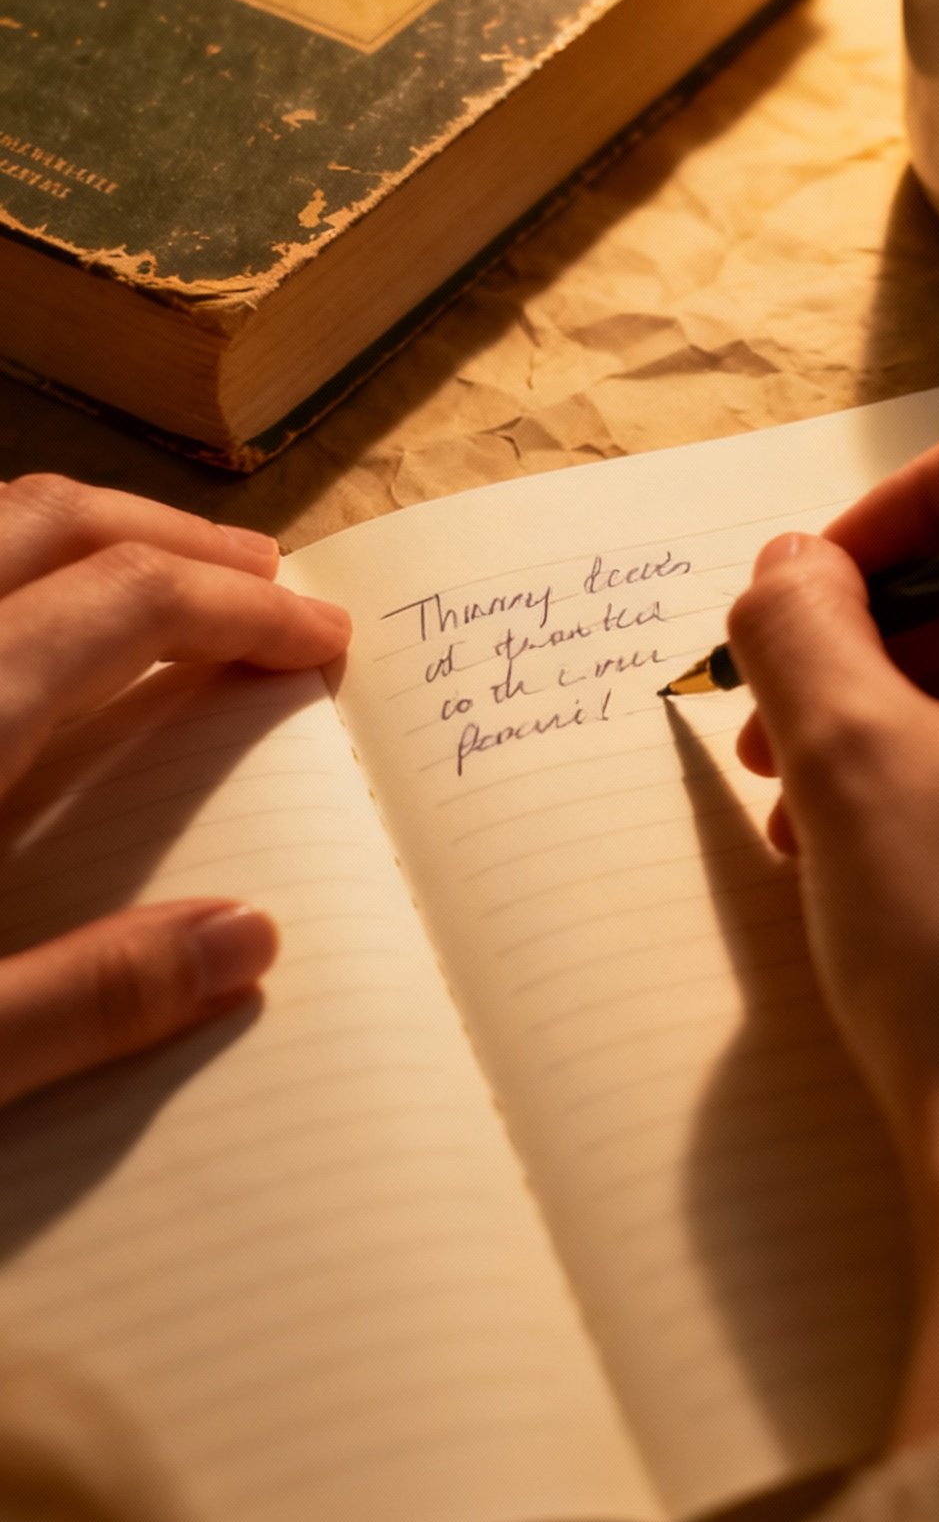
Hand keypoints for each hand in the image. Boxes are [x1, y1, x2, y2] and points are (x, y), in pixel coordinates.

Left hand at [0, 473, 349, 1106]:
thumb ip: (88, 999)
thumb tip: (255, 940)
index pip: (130, 600)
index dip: (243, 607)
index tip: (324, 640)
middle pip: (56, 522)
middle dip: (175, 536)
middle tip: (267, 578)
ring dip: (82, 537)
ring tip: (157, 580)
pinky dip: (9, 569)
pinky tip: (28, 645)